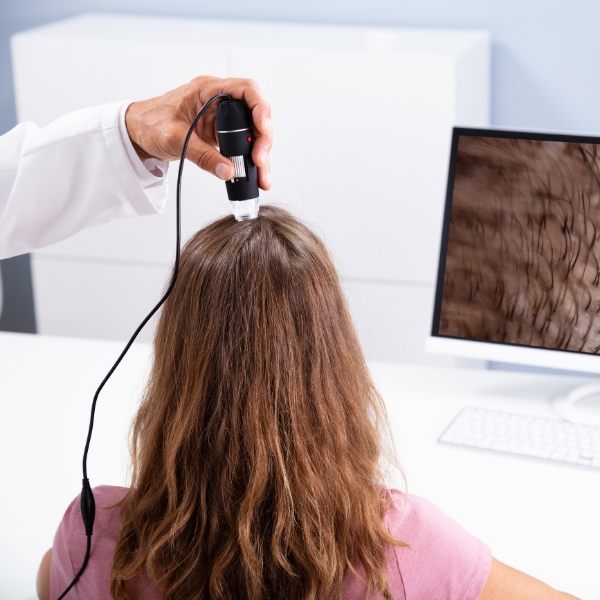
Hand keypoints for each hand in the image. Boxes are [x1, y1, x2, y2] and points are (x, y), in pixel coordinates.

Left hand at [125, 76, 271, 189]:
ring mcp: (222, 118)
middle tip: (260, 162)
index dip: (260, 108)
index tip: (263, 130)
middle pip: (255, 115)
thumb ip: (202, 156)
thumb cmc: (150, 124)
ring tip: (261, 175)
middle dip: (263, 139)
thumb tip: (228, 171)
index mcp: (208, 90)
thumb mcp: (175, 140)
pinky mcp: (222, 134)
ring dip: (260, 153)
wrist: (138, 133)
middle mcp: (220, 101)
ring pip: (252, 132)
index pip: (246, 90)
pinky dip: (249, 160)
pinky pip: (243, 145)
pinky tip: (254, 174)